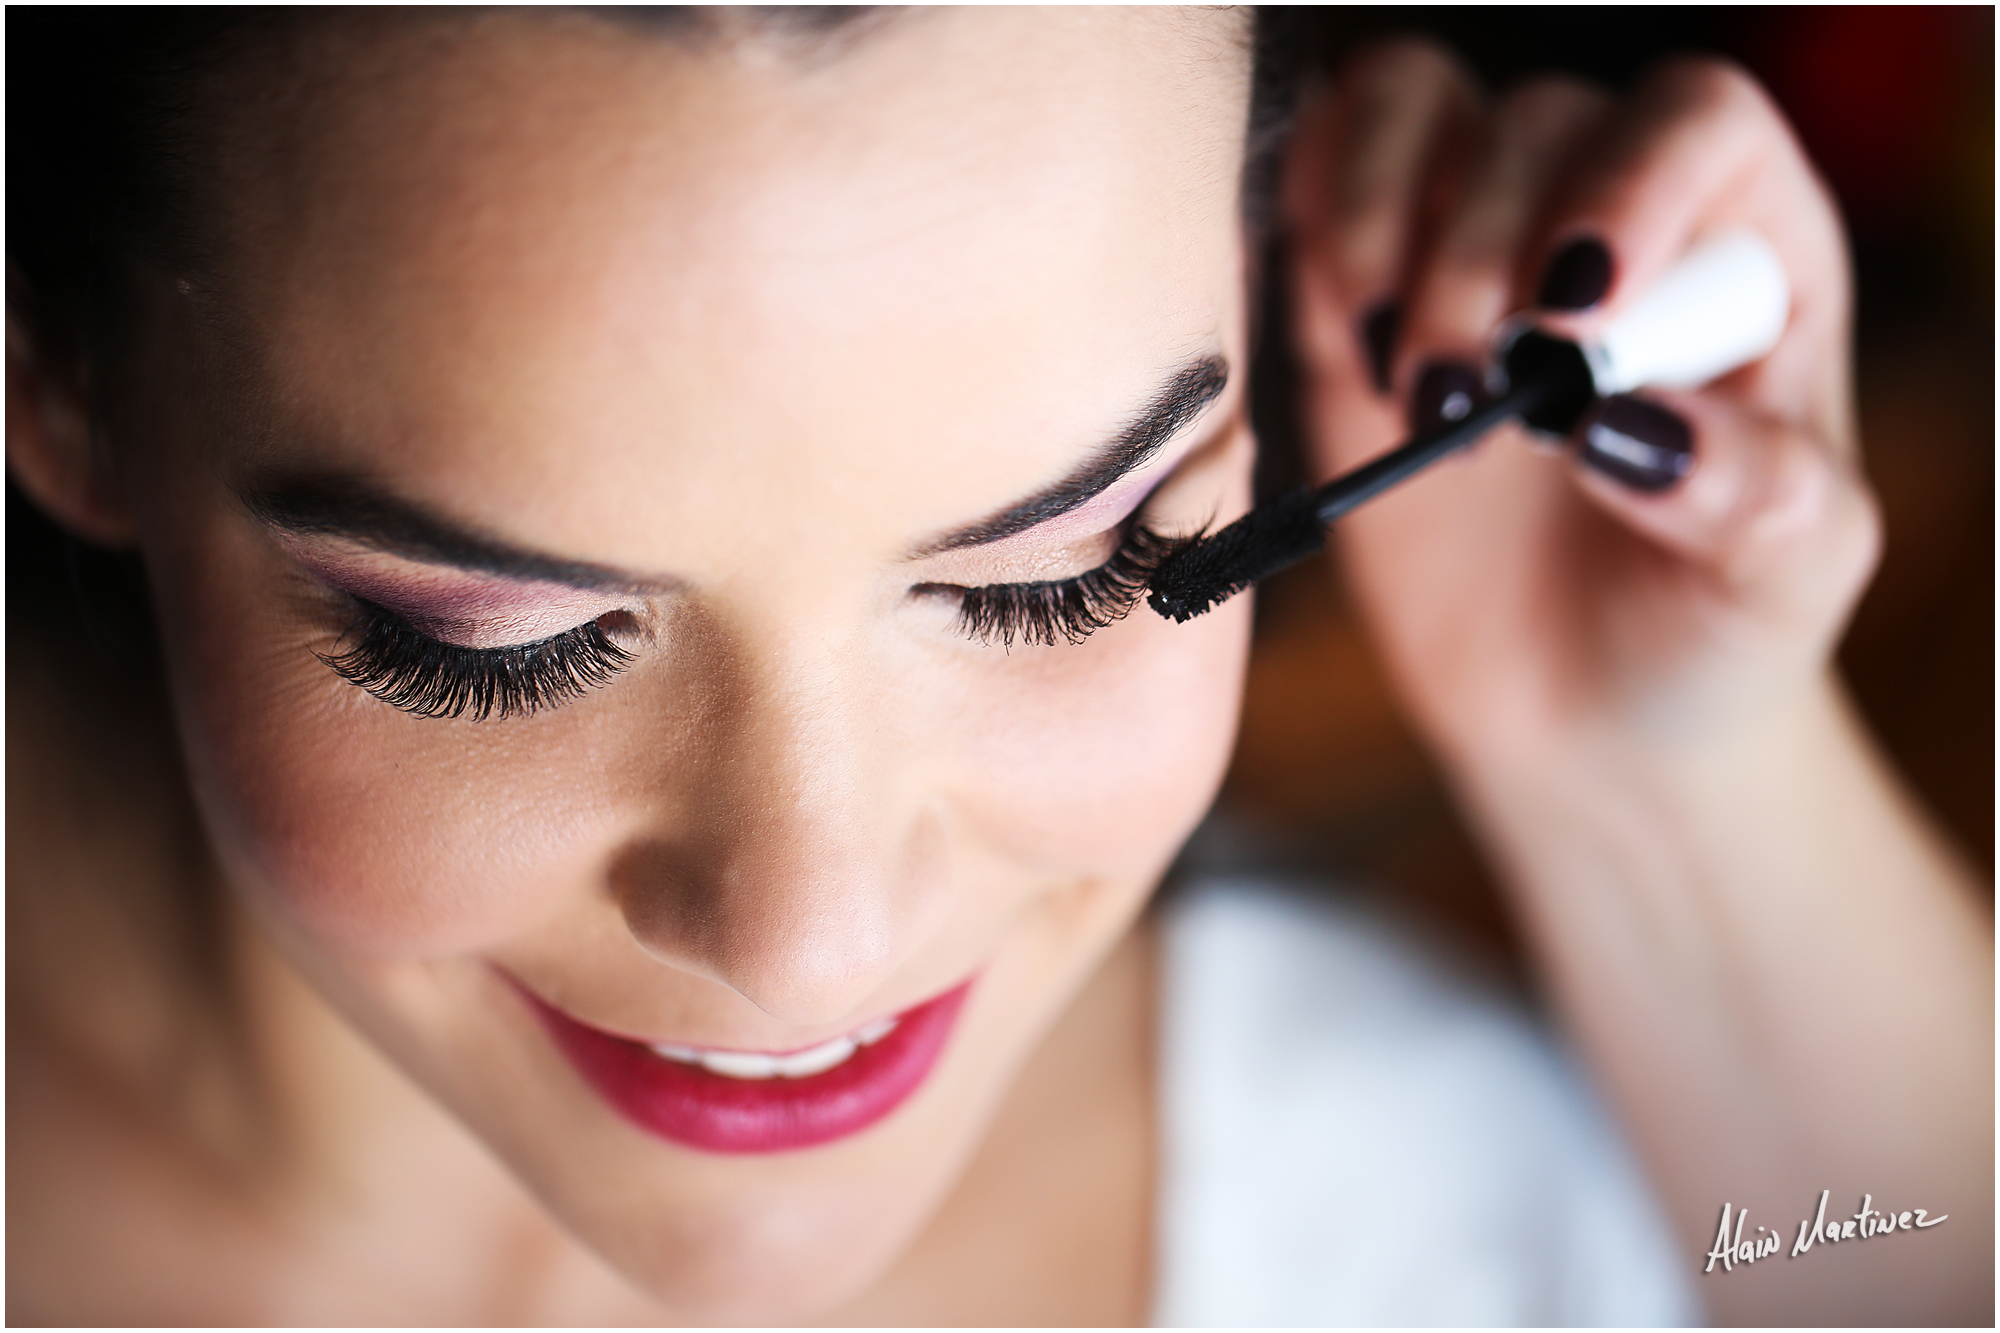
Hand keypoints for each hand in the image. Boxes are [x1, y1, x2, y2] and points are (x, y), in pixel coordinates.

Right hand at [1284, 41, 1879, 770]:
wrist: (1586, 715)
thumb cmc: (1709, 631)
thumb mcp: (1784, 579)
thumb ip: (1752, 493)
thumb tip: (1624, 421)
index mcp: (1747, 251)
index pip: (1692, 122)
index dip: (1624, 186)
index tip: (1569, 323)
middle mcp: (1610, 219)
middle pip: (1533, 123)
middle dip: (1479, 257)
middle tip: (1469, 406)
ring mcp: (1473, 251)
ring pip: (1410, 113)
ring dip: (1378, 228)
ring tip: (1405, 383)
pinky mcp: (1359, 305)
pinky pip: (1315, 182)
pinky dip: (1309, 227)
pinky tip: (1348, 345)